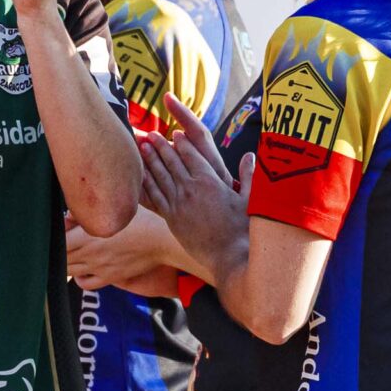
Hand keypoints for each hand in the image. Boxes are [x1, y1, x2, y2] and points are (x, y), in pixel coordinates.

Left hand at [63, 211, 173, 292]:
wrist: (163, 239)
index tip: (57, 229)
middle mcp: (91, 254)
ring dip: (66, 262)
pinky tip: (82, 267)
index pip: (58, 242)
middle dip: (57, 250)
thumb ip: (88, 213)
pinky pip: (85, 284)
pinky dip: (78, 277)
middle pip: (60, 258)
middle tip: (61, 240)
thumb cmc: (142, 218)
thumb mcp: (115, 210)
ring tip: (70, 251)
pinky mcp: (110, 277)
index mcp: (89, 236)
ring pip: (70, 271)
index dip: (53, 236)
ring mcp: (100, 268)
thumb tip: (67, 217)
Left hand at [137, 95, 250, 285]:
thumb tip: (251, 156)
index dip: (182, 143)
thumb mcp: (251, 199)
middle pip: (172, 162)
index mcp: (210, 181)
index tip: (175, 134)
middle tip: (150, 134)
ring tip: (142, 147)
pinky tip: (139, 175)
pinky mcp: (171, 219)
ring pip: (160, 177)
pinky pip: (155, 197)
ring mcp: (178, 204)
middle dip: (161, 146)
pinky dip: (146, 183)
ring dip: (150, 160)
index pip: (192, 156)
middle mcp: (191, 190)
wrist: (229, 256)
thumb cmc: (243, 229)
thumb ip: (249, 176)